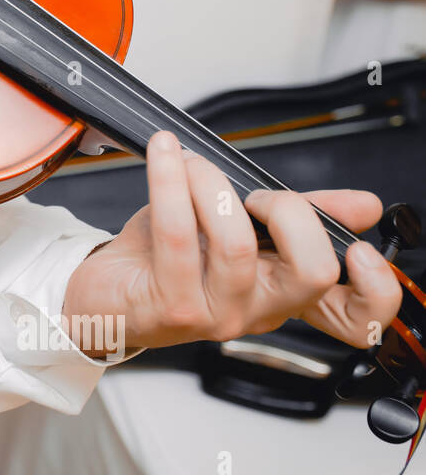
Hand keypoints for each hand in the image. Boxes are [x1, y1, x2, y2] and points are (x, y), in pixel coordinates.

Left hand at [62, 130, 401, 354]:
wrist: (100, 291)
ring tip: (191, 163)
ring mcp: (215, 314)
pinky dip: (171, 181)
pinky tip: (164, 156)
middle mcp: (257, 310)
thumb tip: (365, 205)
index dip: (375, 288)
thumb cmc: (163, 258)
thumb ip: (297, 214)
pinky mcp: (171, 306)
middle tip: (254, 193)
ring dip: (212, 185)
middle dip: (290, 211)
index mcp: (283, 294)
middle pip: (312, 272)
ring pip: (238, 245)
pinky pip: (178, 233)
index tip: (357, 247)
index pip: (356, 318)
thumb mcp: (238, 227)